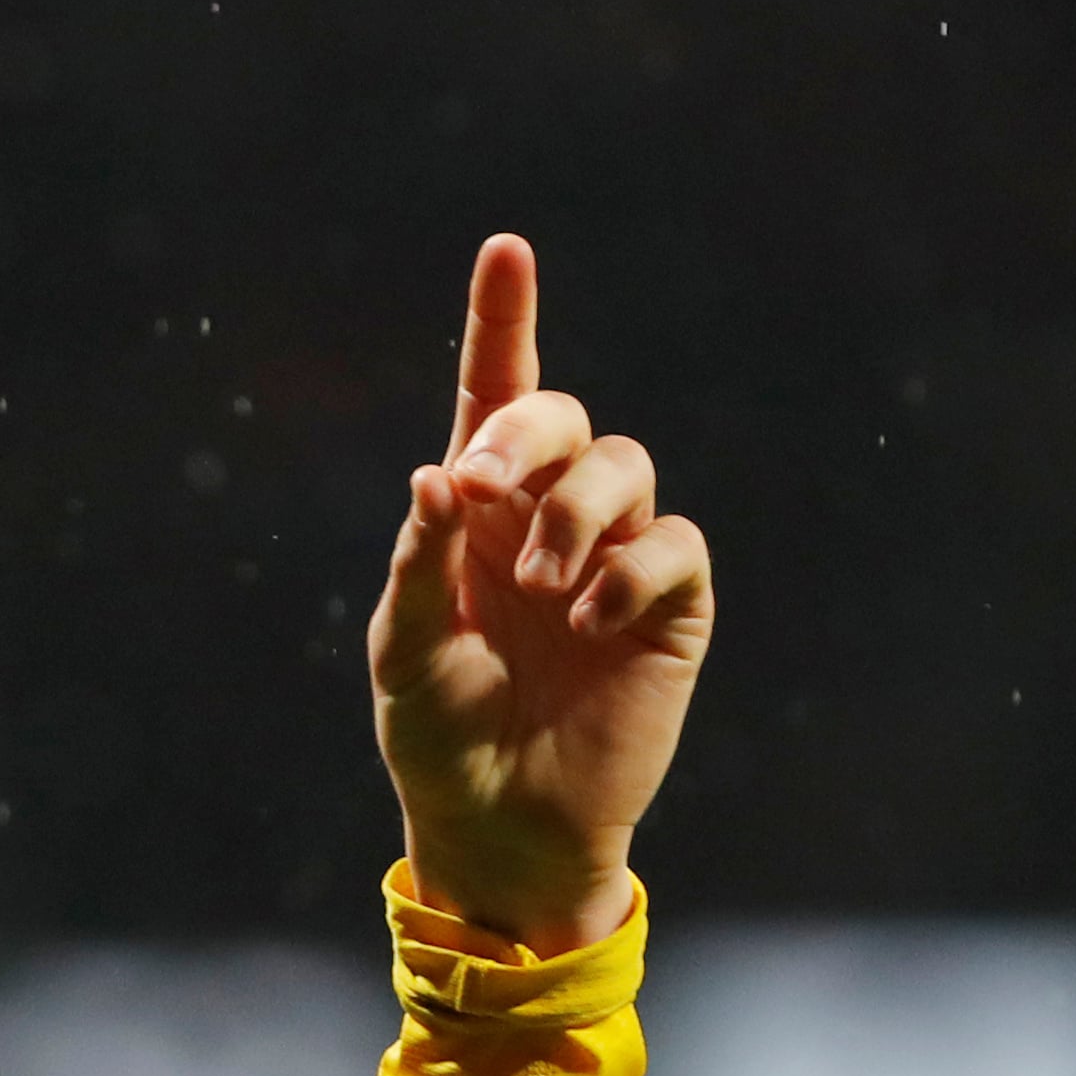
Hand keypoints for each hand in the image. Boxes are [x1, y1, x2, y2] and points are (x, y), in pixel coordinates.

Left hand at [367, 236, 713, 950]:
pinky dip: (630, 572)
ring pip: (625, 467)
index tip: (505, 250)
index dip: (503, 321)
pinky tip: (589, 621)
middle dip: (528, 431)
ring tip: (541, 587)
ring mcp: (615, 557)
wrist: (501, 825)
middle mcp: (550, 518)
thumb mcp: (403, 652)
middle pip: (563, 416)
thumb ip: (419, 563)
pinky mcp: (671, 606)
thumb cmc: (439, 739)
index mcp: (477, 514)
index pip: (494, 397)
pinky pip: (672, 546)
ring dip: (576, 512)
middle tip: (485, 489)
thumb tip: (441, 476)